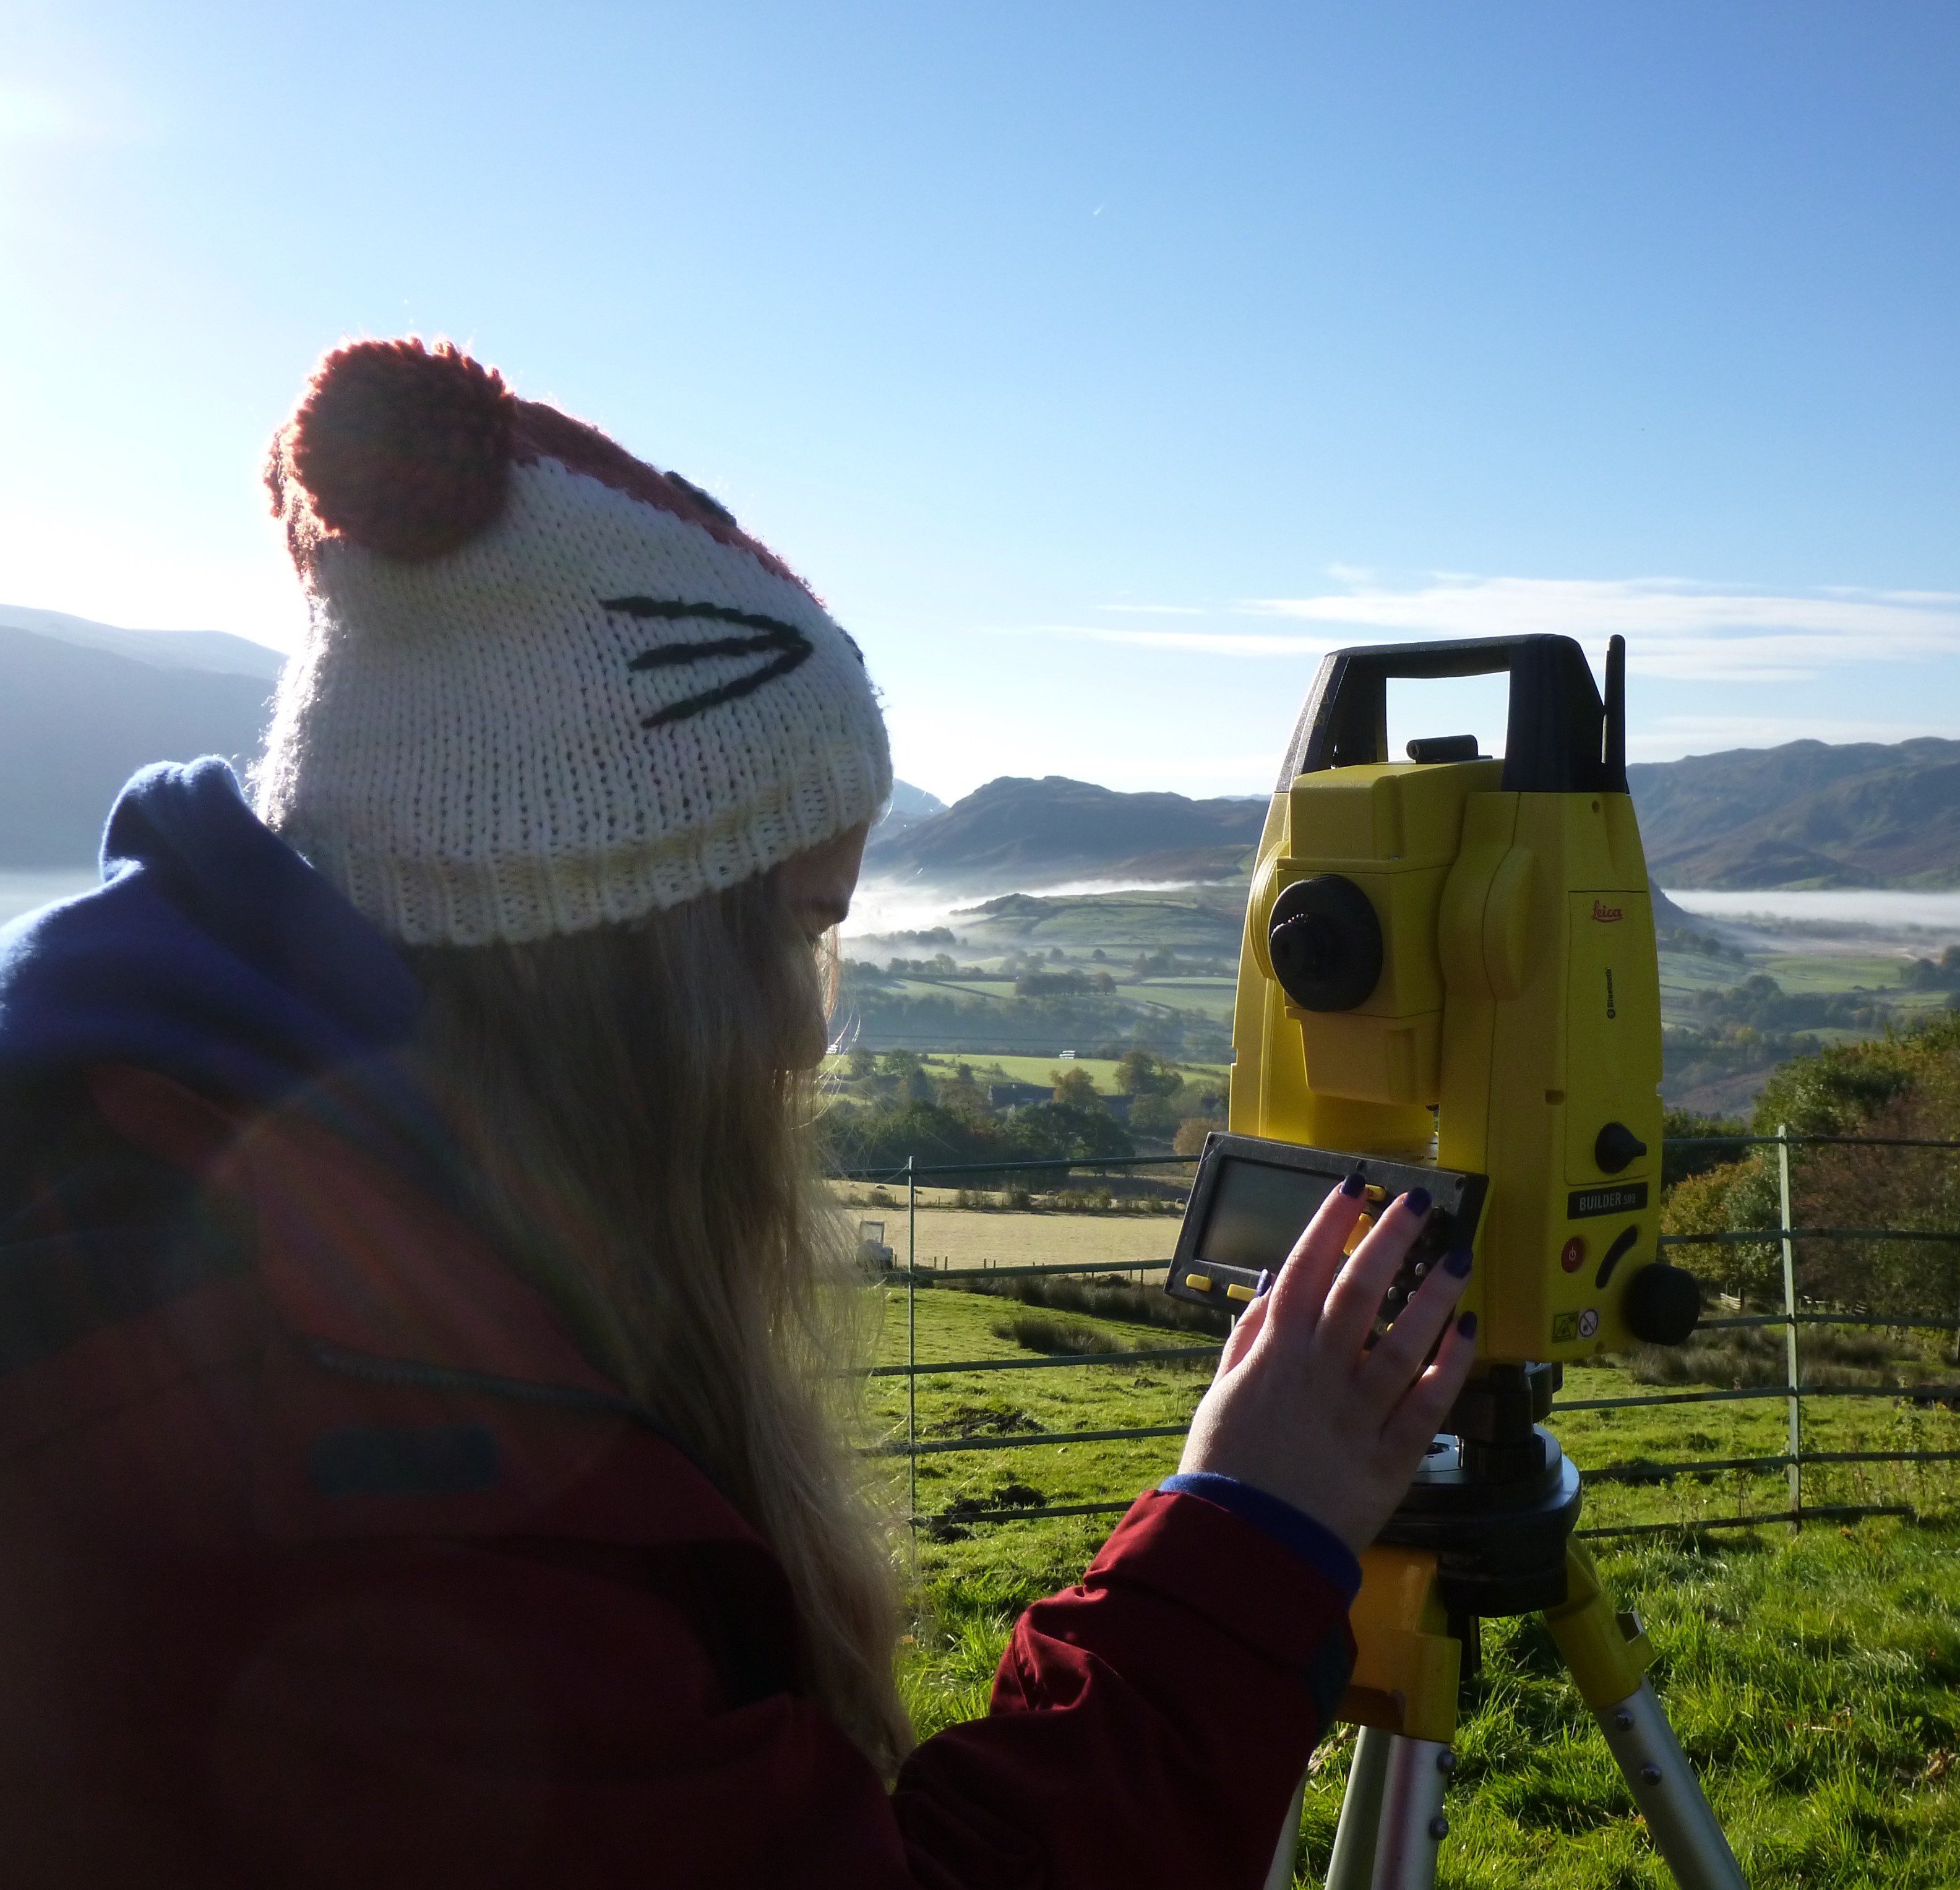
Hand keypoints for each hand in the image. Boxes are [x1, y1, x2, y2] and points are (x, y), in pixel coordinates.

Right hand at [1176, 1177, 1477, 1553]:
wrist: (1246, 1550)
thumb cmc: (1226, 1471)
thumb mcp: (1220, 1395)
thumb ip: (1246, 1340)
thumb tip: (1270, 1288)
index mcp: (1273, 1356)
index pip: (1304, 1271)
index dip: (1330, 1223)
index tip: (1354, 1186)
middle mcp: (1318, 1376)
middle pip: (1360, 1293)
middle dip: (1392, 1240)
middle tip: (1422, 1204)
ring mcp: (1357, 1416)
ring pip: (1404, 1342)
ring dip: (1434, 1296)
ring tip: (1459, 1258)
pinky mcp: (1389, 1459)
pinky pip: (1429, 1405)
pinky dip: (1451, 1367)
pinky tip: (1469, 1332)